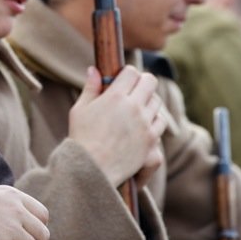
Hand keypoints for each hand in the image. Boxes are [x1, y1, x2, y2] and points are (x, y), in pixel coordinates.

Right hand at [69, 65, 165, 188]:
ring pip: (157, 101)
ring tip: (138, 107)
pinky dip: (154, 119)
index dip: (128, 73)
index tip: (123, 79)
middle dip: (142, 82)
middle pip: (150, 81)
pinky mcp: (151, 139)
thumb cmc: (82, 139)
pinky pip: (161, 121)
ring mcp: (144, 123)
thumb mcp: (80, 109)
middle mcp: (133, 106)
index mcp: (114, 96)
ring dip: (148, 101)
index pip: (132, 72)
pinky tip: (144, 123)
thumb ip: (90, 87)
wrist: (92, 170)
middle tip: (135, 89)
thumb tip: (94, 69)